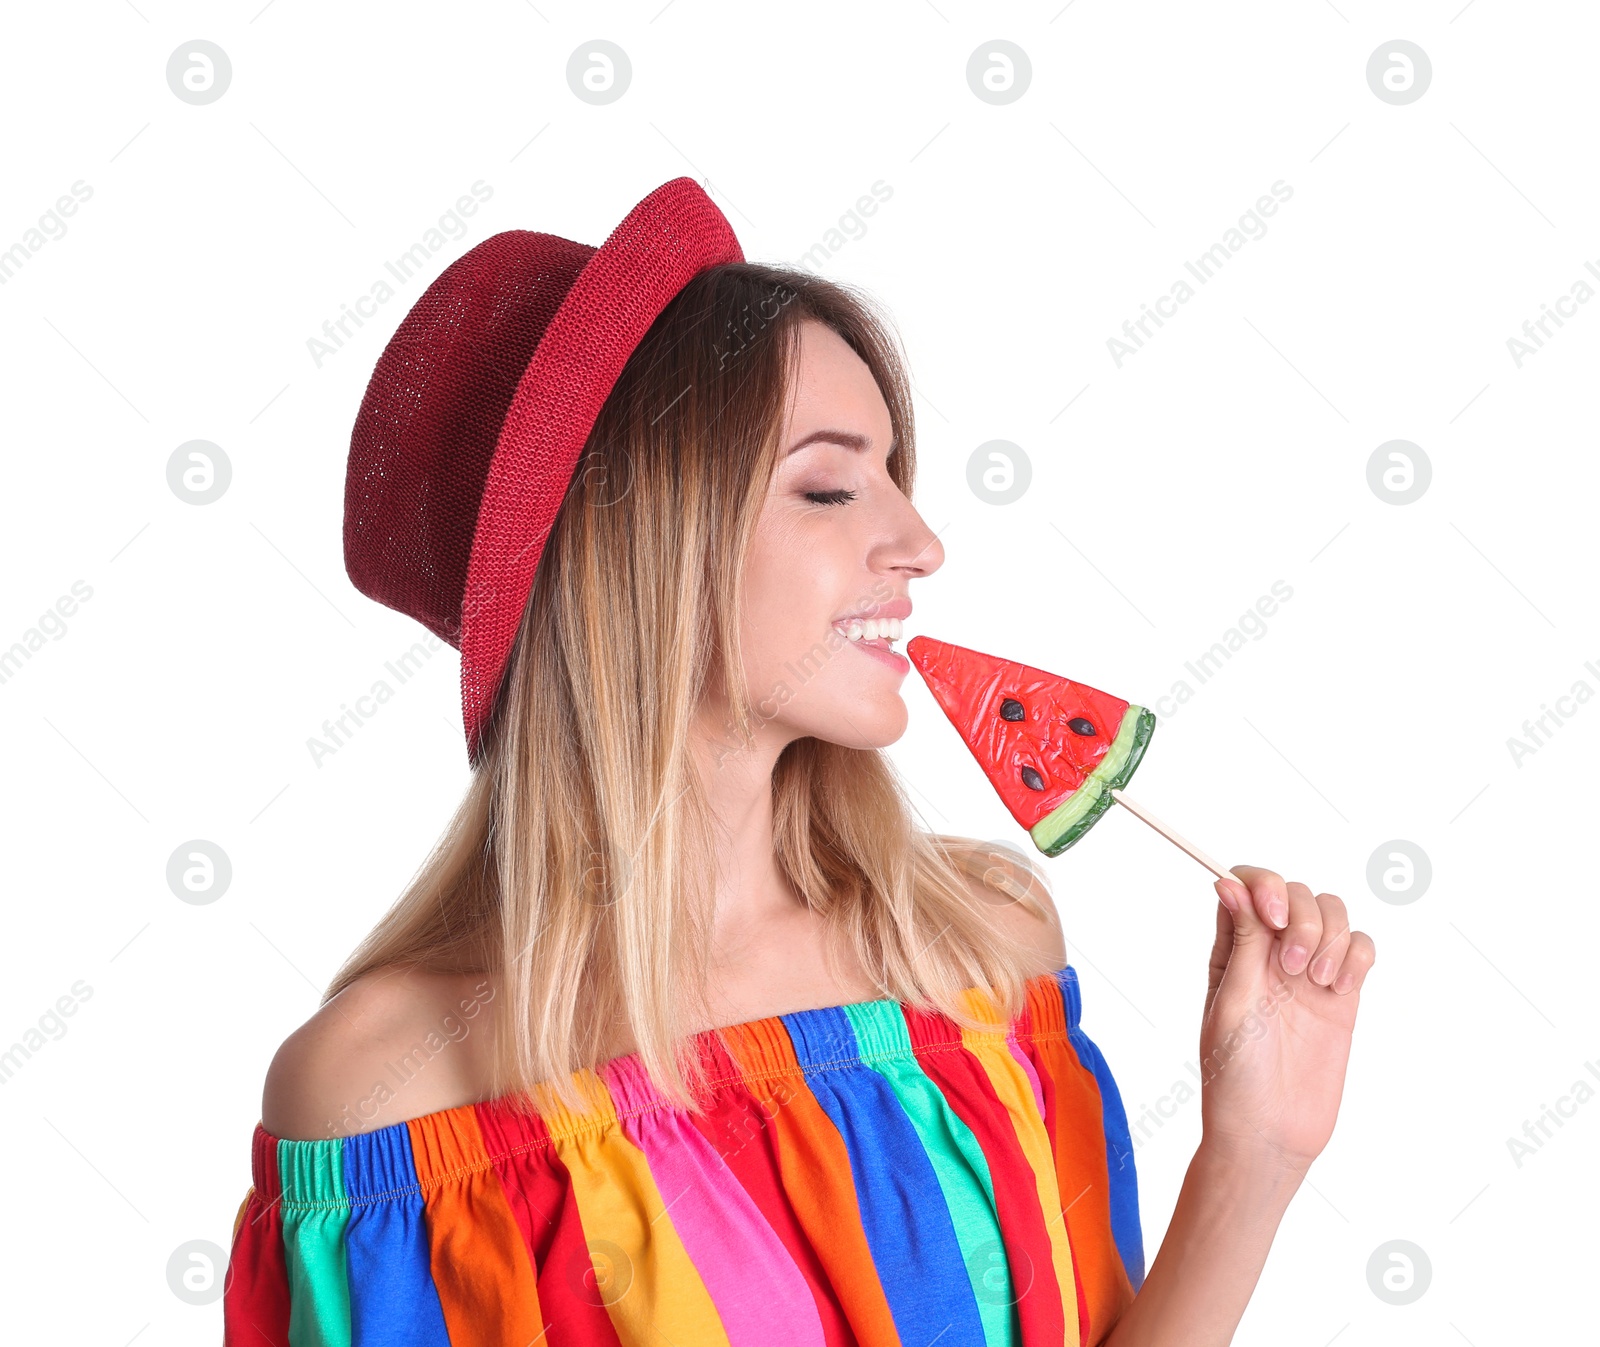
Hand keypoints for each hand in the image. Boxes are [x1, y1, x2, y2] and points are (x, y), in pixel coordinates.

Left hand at [1198, 865, 1376, 1173]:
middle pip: (1296, 892)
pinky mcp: (1342, 995)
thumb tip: (1228, 882)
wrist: (1270, 1133)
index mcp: (1232, 949)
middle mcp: (1269, 953)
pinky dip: (1358, 955)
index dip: (1264, 884)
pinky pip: (1361, 948)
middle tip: (1296, 966)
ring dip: (1331, 935)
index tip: (1273, 915)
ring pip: (1332, 913)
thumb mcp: (1232, 1004)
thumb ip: (1243, 944)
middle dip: (1303, 916)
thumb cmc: (1234, 1075)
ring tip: (1318, 982)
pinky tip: (1342, 987)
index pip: (1247, 884)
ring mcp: (1308, 972)